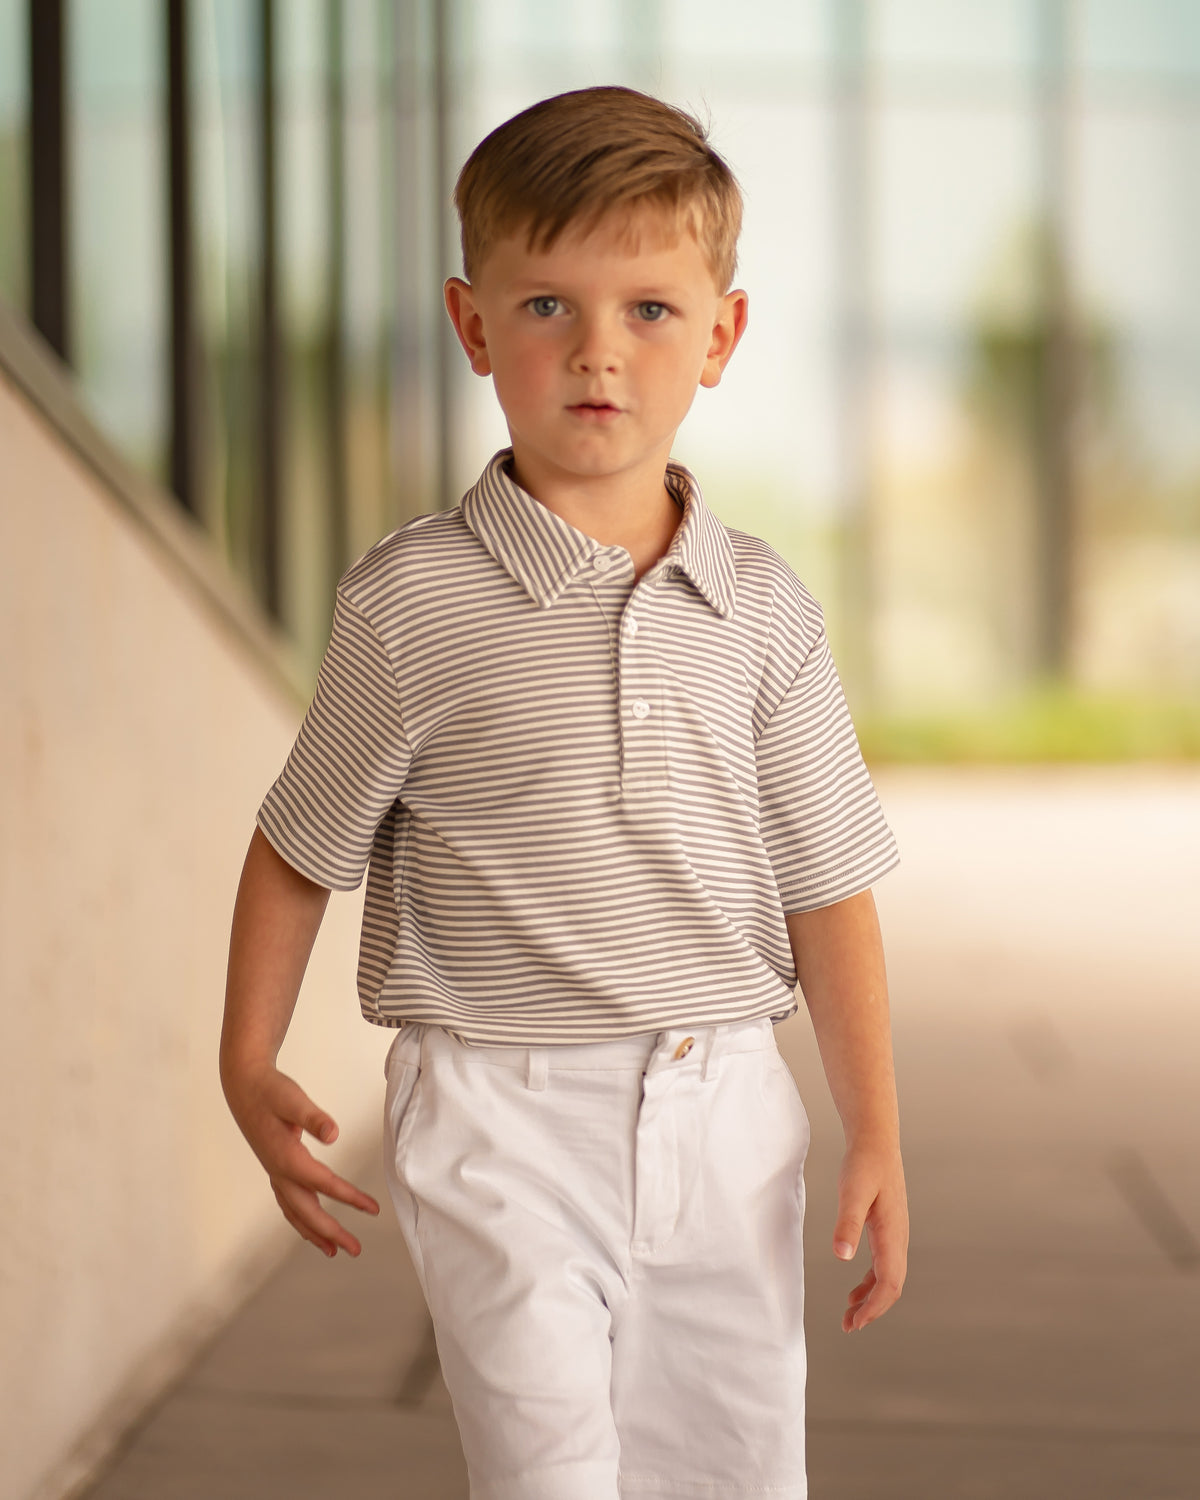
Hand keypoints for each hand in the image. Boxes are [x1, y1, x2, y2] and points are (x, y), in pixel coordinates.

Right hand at [224, 1063, 379, 1256]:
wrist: (244, 1085)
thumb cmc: (270, 1090)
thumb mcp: (292, 1098)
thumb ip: (313, 1117)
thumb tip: (333, 1135)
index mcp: (286, 1157)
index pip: (323, 1184)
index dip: (349, 1198)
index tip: (372, 1209)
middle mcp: (279, 1171)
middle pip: (306, 1210)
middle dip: (331, 1232)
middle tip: (355, 1249)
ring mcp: (275, 1172)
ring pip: (295, 1212)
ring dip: (315, 1233)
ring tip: (334, 1251)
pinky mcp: (275, 1168)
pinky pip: (289, 1203)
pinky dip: (301, 1220)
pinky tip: (312, 1227)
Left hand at [832, 1138, 907, 1331]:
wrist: (876, 1141)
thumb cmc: (864, 1165)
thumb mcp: (852, 1192)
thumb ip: (847, 1223)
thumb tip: (841, 1256)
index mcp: (892, 1234)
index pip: (890, 1283)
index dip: (874, 1307)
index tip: (854, 1322)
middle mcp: (898, 1238)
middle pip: (892, 1285)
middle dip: (872, 1309)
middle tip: (848, 1325)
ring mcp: (895, 1234)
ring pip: (889, 1276)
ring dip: (871, 1298)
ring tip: (849, 1314)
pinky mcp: (887, 1228)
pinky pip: (883, 1264)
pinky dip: (870, 1281)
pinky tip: (855, 1287)